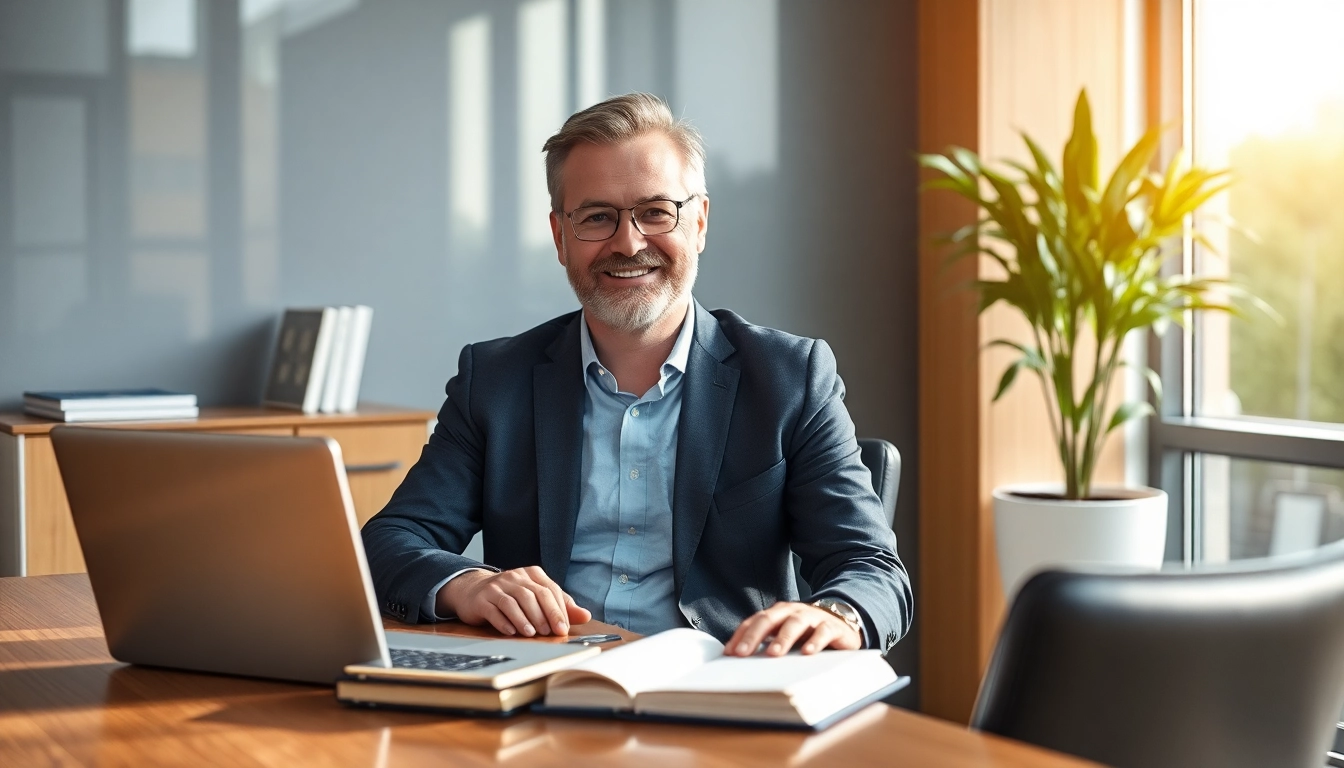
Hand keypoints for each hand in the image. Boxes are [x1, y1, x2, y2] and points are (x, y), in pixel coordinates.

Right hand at [438, 566, 591, 637]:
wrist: (473, 591)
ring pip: (514, 601)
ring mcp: (497, 586)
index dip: (558, 610)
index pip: (550, 590)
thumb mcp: (536, 597)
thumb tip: (585, 615)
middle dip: (544, 615)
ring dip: (524, 619)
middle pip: (534, 594)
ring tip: (532, 634)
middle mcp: (514, 577)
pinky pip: (494, 609)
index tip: (563, 628)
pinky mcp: (482, 598)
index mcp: (532, 574)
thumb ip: (559, 606)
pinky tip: (511, 632)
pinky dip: (504, 621)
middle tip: (550, 632)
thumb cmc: (511, 596)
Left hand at [724, 601, 861, 656]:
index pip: (754, 621)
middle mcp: (792, 612)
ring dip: (783, 638)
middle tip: (743, 653)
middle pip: (770, 619)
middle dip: (754, 636)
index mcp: (777, 613)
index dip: (741, 636)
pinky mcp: (832, 627)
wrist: (843, 623)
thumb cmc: (807, 633)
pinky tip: (807, 652)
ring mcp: (812, 617)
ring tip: (773, 654)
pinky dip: (815, 641)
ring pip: (795, 623)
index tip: (729, 653)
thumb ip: (766, 643)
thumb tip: (739, 659)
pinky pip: (823, 632)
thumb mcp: (785, 636)